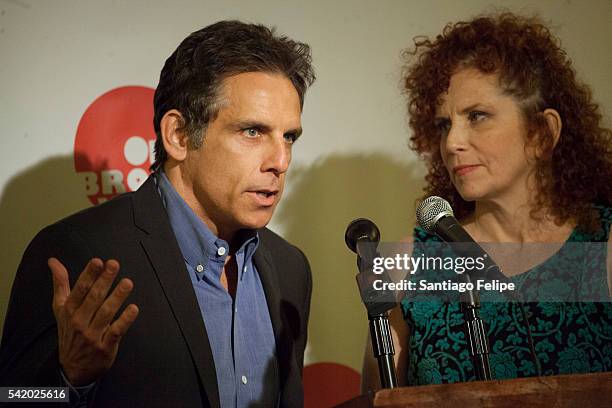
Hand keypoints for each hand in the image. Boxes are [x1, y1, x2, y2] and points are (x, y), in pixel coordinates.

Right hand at [49, 257, 138, 385]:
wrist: (72, 368)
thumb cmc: (69, 331)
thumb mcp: (61, 308)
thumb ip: (60, 283)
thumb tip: (53, 261)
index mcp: (69, 310)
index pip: (79, 290)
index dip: (88, 275)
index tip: (98, 261)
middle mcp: (79, 322)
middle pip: (93, 298)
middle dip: (104, 281)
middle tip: (114, 265)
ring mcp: (92, 335)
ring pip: (106, 313)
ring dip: (117, 297)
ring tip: (127, 283)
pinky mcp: (105, 346)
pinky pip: (116, 331)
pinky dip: (125, 320)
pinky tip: (133, 308)